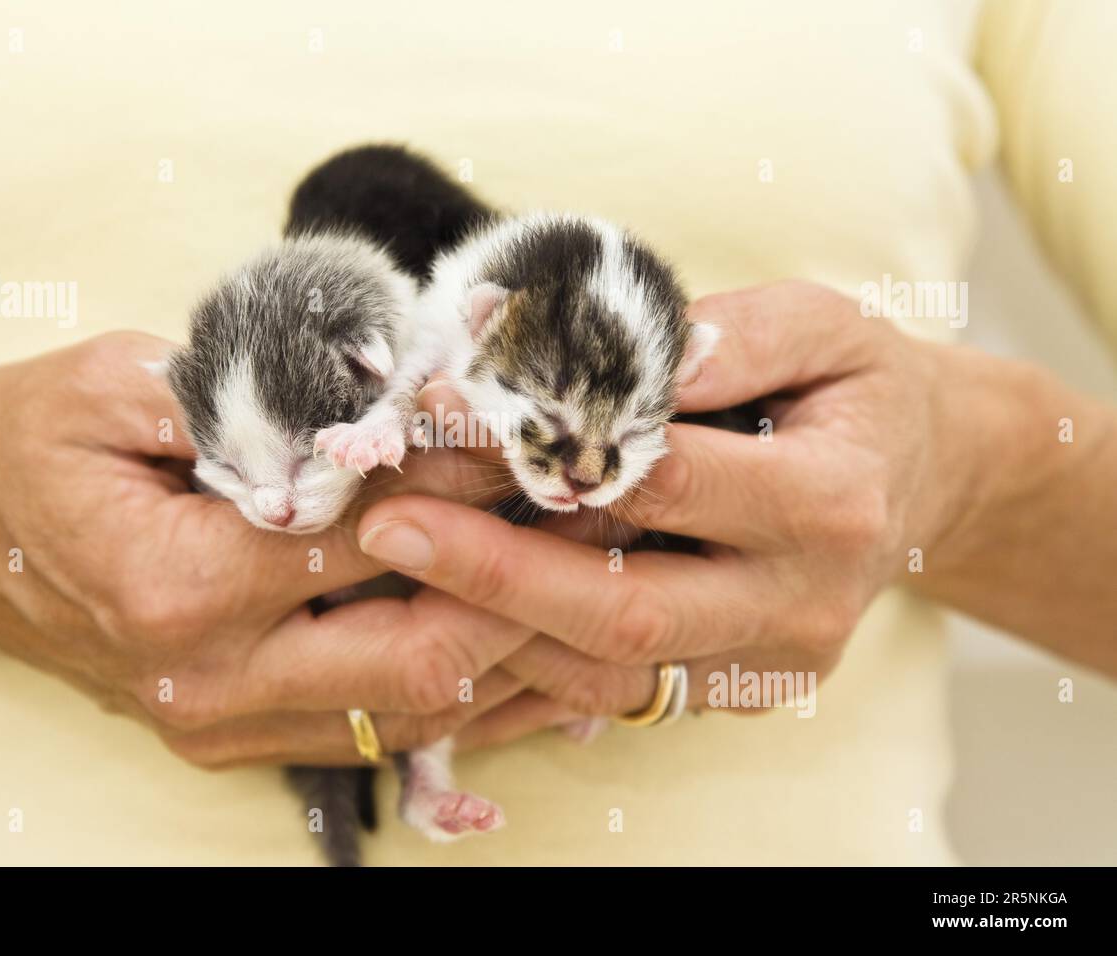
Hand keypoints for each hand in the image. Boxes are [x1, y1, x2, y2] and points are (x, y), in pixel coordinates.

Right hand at [0, 333, 573, 764]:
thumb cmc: (25, 451)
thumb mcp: (115, 386)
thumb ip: (250, 397)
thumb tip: (389, 401)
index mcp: (180, 583)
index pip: (374, 531)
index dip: (469, 481)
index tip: (537, 439)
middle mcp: (211, 677)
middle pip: (421, 652)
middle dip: (525, 588)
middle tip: (596, 523)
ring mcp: (226, 724)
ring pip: (416, 708)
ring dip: (513, 650)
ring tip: (590, 586)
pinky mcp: (236, 741)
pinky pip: (379, 732)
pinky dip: (460, 695)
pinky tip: (525, 656)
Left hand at [355, 282, 970, 715]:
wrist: (922, 479)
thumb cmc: (857, 391)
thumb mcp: (823, 327)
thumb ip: (733, 336)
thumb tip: (623, 356)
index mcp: (829, 501)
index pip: (664, 482)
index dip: (546, 453)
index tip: (443, 422)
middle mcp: (803, 602)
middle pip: (625, 608)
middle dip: (493, 574)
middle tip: (388, 530)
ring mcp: (773, 662)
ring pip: (611, 672)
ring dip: (496, 632)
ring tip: (401, 580)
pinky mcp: (743, 689)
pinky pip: (619, 698)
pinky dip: (532, 674)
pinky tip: (456, 638)